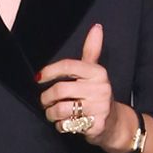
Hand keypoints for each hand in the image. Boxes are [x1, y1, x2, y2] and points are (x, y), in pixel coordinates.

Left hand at [37, 23, 120, 146]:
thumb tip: (96, 27)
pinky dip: (61, 126)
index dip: (50, 71)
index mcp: (98, 72)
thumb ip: (91, 51)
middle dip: (46, 98)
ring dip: (51, 113)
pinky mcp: (96, 125)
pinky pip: (67, 125)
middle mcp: (101, 88)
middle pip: (60, 90)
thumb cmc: (97, 94)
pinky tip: (65, 123)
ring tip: (53, 113)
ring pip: (61, 109)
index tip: (39, 78)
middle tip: (45, 101)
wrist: (114, 122)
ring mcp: (100, 108)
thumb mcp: (94, 72)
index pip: (68, 66)